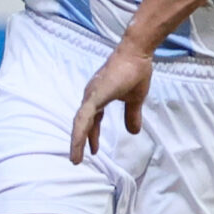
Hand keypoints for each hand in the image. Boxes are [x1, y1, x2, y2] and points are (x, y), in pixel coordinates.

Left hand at [70, 40, 152, 163]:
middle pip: (82, 123)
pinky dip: (80, 132)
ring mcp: (91, 95)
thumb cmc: (136, 72)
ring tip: (75, 159)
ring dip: (77, 141)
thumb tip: (134, 132)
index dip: (91, 135)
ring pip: (80, 123)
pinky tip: (79, 143)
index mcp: (98, 97)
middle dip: (80, 142)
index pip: (91, 120)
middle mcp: (91, 96)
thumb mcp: (135, 99)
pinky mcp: (95, 96)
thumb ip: (132, 115)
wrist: (137, 53)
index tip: (93, 150)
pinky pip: (84, 118)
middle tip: (77, 160)